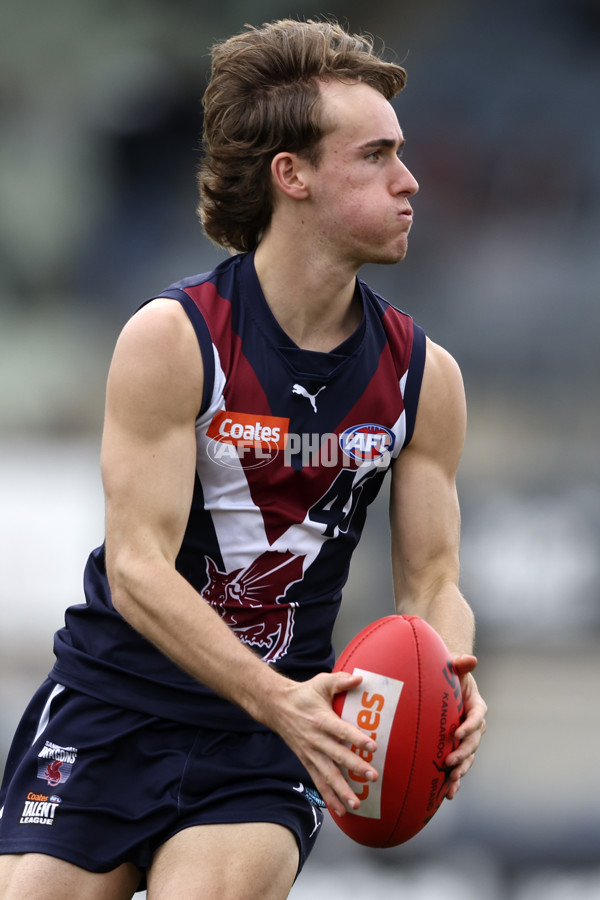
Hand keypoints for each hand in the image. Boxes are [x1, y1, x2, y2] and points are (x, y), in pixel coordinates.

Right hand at [267, 671, 378, 817]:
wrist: (276, 706)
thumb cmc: (303, 694)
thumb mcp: (321, 682)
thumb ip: (341, 681)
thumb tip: (360, 678)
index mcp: (322, 720)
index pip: (341, 730)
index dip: (357, 738)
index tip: (372, 746)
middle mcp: (316, 740)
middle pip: (337, 756)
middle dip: (355, 767)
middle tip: (372, 776)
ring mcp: (310, 753)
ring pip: (327, 775)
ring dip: (342, 790)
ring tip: (356, 803)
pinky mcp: (306, 761)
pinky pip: (318, 781)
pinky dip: (328, 796)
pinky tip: (340, 810)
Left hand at [444, 654, 486, 798]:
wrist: (444, 684)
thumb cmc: (449, 673)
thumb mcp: (454, 666)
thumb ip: (461, 664)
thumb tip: (470, 659)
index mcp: (476, 706)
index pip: (477, 717)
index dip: (470, 726)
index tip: (458, 732)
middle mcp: (474, 726)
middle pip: (473, 743)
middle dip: (463, 753)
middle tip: (449, 762)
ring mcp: (466, 740)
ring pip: (468, 758)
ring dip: (460, 771)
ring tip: (451, 783)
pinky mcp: (457, 749)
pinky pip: (458, 766)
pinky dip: (454, 780)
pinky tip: (448, 794)